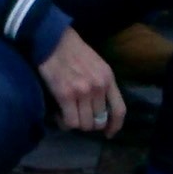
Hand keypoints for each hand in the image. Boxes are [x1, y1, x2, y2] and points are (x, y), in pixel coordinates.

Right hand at [36, 22, 125, 137]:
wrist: (53, 40)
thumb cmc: (73, 52)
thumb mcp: (97, 65)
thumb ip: (102, 85)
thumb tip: (100, 110)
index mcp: (108, 78)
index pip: (119, 110)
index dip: (115, 126)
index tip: (108, 133)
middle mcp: (98, 86)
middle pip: (99, 121)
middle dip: (89, 123)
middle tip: (79, 116)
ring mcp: (83, 91)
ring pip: (85, 124)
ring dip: (76, 123)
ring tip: (68, 113)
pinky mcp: (66, 95)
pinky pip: (70, 122)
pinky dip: (64, 123)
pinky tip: (60, 114)